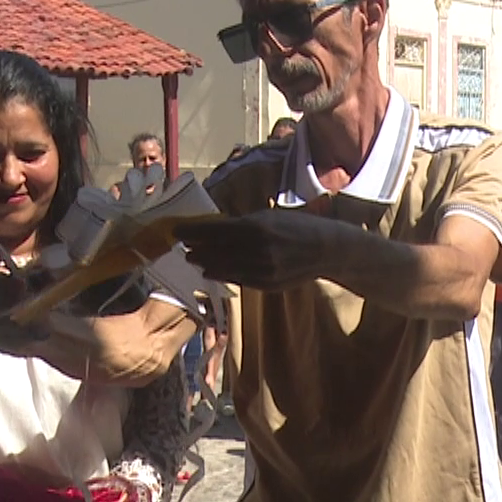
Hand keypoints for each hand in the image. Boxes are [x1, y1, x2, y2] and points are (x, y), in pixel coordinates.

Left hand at [176, 209, 354, 291]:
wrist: (325, 250)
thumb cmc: (296, 226)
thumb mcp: (267, 217)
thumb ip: (241, 223)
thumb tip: (213, 227)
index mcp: (254, 226)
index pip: (213, 230)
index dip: (192, 232)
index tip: (177, 231)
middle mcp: (255, 249)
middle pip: (214, 251)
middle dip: (196, 249)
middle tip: (183, 246)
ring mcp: (261, 269)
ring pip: (222, 269)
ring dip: (205, 264)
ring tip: (194, 259)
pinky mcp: (266, 284)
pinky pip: (237, 279)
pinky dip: (222, 274)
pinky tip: (212, 271)